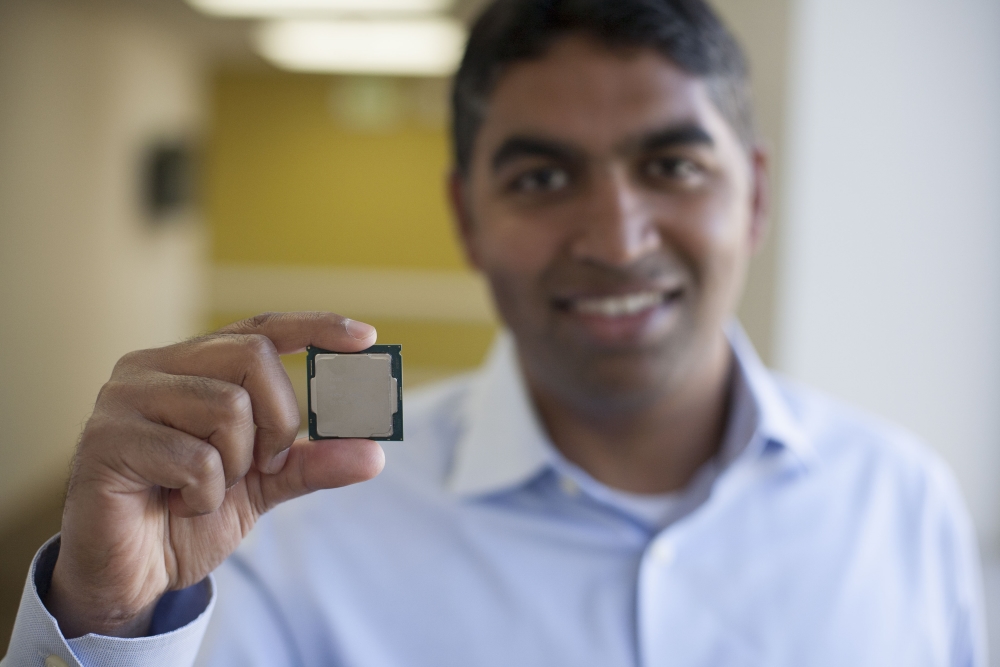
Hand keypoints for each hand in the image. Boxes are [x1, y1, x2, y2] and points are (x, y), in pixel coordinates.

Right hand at [46, 312, 384, 638]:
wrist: (131, 576)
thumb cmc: (188, 516)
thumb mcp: (264, 486)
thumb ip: (311, 463)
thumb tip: (373, 453)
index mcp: (192, 366)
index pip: (260, 329)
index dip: (314, 327)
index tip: (365, 339)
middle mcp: (154, 367)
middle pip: (254, 359)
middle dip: (280, 421)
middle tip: (263, 465)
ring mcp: (125, 398)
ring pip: (227, 406)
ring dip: (236, 465)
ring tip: (206, 489)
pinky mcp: (106, 439)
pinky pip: (194, 457)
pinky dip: (205, 494)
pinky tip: (180, 505)